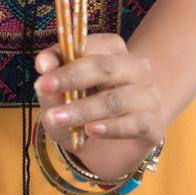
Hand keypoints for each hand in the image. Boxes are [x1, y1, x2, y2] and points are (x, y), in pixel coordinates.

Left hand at [34, 32, 166, 179]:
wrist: (102, 148)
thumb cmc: (80, 108)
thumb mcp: (59, 93)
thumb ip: (52, 76)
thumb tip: (43, 64)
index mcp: (113, 51)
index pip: (93, 45)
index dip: (67, 55)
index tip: (42, 69)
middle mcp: (136, 69)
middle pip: (106, 68)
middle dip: (73, 77)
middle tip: (45, 88)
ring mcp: (148, 96)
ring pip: (116, 100)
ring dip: (83, 109)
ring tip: (58, 118)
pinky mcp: (153, 124)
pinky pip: (134, 124)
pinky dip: (111, 127)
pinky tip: (91, 130)